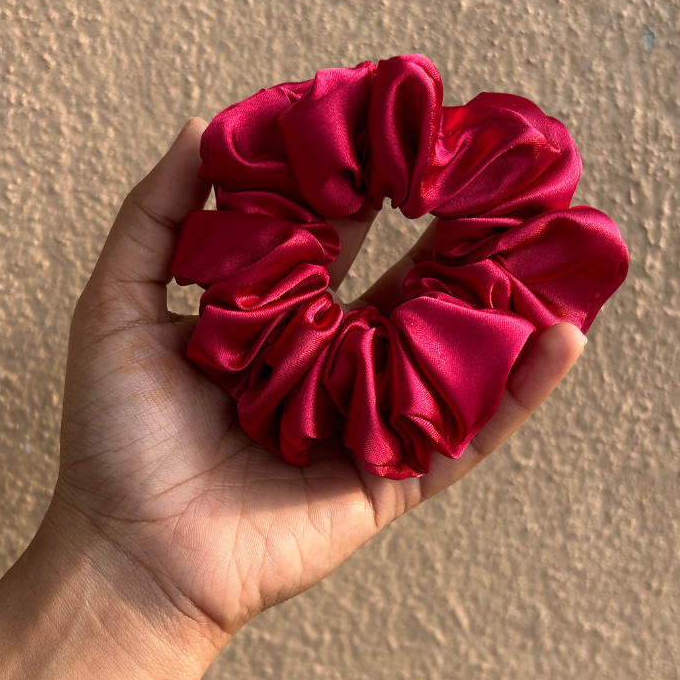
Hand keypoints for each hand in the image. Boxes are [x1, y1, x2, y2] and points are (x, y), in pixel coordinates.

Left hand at [44, 117, 585, 646]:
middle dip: (450, 234)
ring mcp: (365, 421)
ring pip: (447, 354)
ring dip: (502, 299)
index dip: (364, 190)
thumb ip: (155, 219)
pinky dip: (518, 393)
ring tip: (552, 239)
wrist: (130, 555)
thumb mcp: (116, 308)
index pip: (331, 243)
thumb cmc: (114, 436)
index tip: (399, 134)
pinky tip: (565, 337)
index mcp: (271, 323)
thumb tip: (203, 124)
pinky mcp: (390, 479)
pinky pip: (465, 435)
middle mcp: (327, 365)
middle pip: (403, 290)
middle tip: (492, 176)